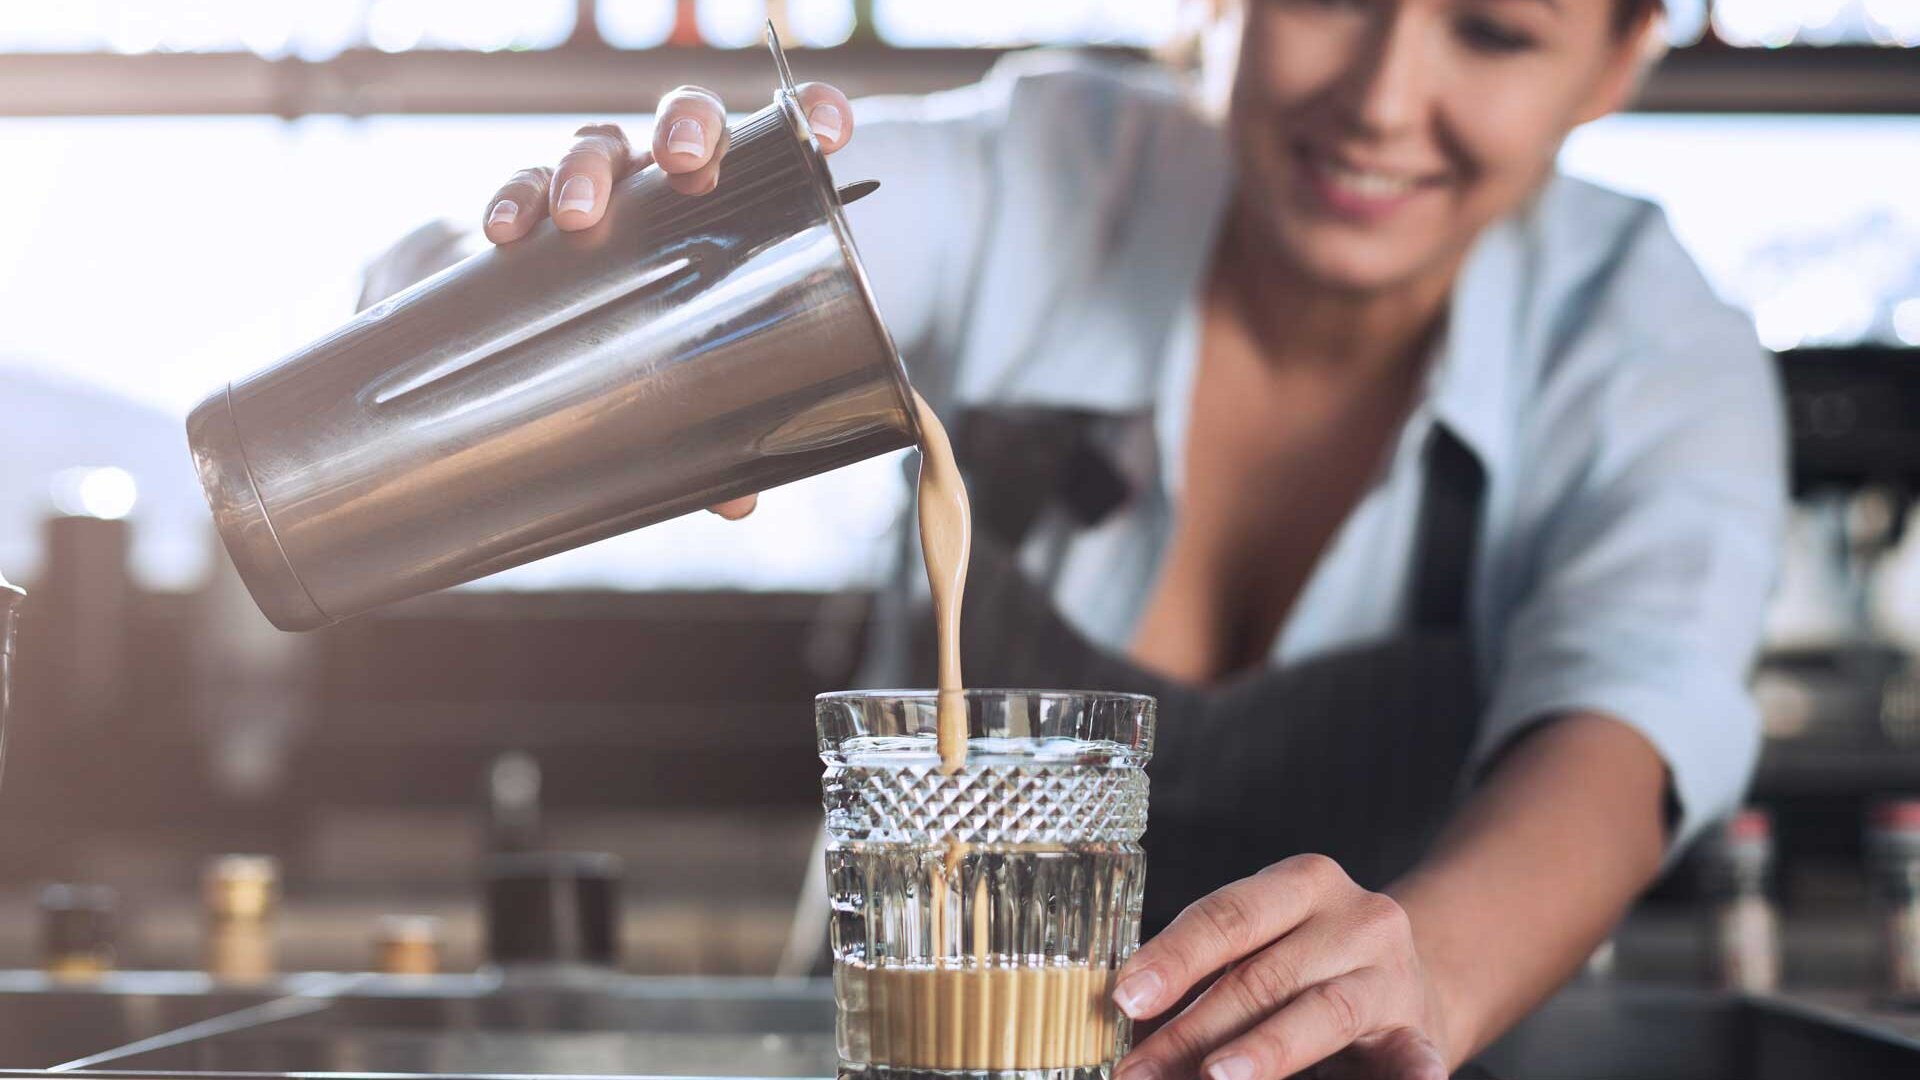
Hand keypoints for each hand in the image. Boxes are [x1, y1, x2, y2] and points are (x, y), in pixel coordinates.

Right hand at [479, 81, 857, 520]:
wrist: (535, 325)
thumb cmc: (643, 342)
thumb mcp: (686, 383)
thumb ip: (715, 431)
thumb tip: (738, 500)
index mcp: (733, 202)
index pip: (782, 140)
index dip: (812, 117)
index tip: (832, 135)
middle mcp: (668, 180)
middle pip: (683, 119)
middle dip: (687, 130)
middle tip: (686, 167)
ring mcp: (602, 185)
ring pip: (600, 143)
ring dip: (590, 170)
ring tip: (581, 218)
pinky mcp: (534, 205)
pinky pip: (523, 184)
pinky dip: (516, 199)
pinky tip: (507, 233)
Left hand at [1112, 854, 1449, 1079]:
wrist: (1415, 980)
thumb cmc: (1311, 965)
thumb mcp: (1266, 947)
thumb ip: (1208, 977)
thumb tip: (1132, 1033)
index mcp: (1303, 883)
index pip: (1228, 916)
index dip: (1174, 958)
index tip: (1124, 997)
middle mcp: (1355, 919)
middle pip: (1262, 975)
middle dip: (1191, 1031)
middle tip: (1139, 1071)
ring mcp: (1393, 976)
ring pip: (1321, 1013)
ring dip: (1263, 1051)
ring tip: (1213, 1077)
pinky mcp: (1420, 1032)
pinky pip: (1413, 1058)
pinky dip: (1408, 1076)